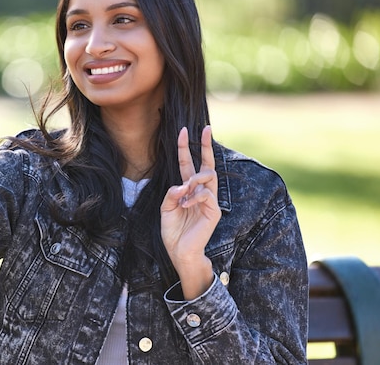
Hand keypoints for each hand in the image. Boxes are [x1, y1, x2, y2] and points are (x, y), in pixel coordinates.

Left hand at [160, 125, 220, 297]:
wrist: (179, 251)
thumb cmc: (173, 231)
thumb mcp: (166, 208)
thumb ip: (172, 193)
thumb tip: (183, 184)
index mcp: (188, 189)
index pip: (188, 164)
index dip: (186, 148)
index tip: (183, 130)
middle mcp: (200, 192)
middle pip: (206, 164)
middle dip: (205, 145)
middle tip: (205, 129)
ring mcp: (209, 201)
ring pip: (208, 176)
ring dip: (195, 177)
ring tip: (186, 187)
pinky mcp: (214, 211)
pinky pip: (206, 195)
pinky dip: (194, 197)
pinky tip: (186, 205)